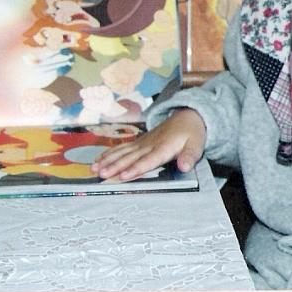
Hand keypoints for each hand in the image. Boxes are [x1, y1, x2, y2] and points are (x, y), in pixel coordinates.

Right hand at [91, 108, 205, 181]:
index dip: (136, 168)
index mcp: (163, 147)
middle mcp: (149, 145)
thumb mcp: (196, 145)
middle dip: (115, 166)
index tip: (124, 175)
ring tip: (94, 169)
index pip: (148, 160)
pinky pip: (122, 148)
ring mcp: (142, 143)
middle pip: (130, 157)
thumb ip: (189, 156)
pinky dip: (109, 154)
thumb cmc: (192, 134)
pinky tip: (98, 160)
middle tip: (102, 174)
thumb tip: (184, 167)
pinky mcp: (139, 142)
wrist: (187, 116)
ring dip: (108, 160)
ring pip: (122, 152)